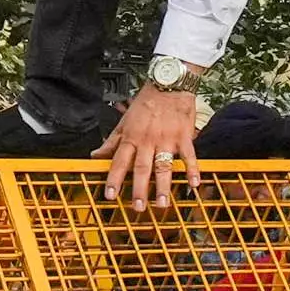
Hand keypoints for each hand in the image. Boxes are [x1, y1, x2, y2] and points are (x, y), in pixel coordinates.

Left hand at [103, 86, 201, 208]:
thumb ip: (111, 142)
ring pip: (164, 165)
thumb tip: (96, 155)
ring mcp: (167, 139)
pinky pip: (189, 155)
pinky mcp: (184, 136)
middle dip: (139, 189)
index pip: (119, 161)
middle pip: (141, 168)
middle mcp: (148, 140)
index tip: (110, 195)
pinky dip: (192, 169)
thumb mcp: (124, 121)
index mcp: (132, 137)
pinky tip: (193, 184)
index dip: (113, 179)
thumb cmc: (146, 103)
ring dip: (163, 185)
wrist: (169, 84)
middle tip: (138, 207)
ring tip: (162, 203)